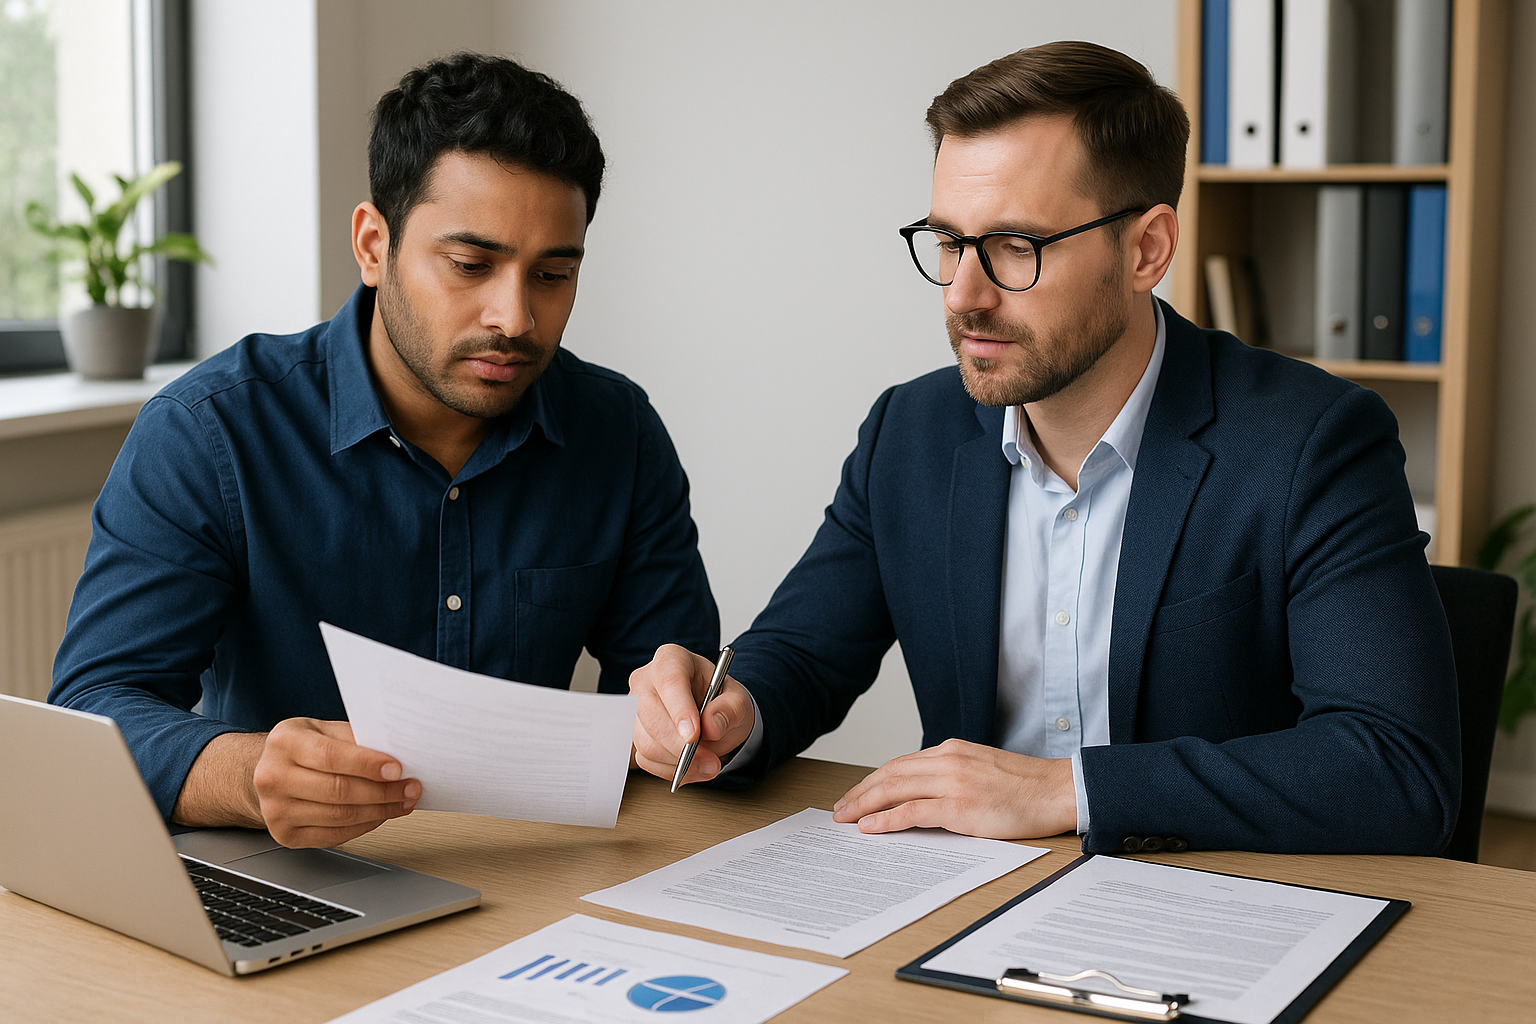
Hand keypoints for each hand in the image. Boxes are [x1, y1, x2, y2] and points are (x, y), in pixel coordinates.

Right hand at [251, 719, 419, 847]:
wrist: (272, 771)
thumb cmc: (305, 748)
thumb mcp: (325, 730)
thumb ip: (355, 739)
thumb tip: (398, 754)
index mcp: (284, 743)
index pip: (331, 756)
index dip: (368, 765)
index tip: (398, 770)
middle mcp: (273, 777)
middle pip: (338, 790)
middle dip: (382, 791)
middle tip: (410, 788)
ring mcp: (276, 810)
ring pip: (340, 815)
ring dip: (380, 811)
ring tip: (402, 802)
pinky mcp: (286, 835)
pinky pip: (334, 835)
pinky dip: (365, 826)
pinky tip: (380, 814)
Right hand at [629, 644, 754, 786]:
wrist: (714, 718)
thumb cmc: (722, 701)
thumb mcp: (738, 702)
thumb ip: (729, 710)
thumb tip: (711, 726)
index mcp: (672, 659)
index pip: (670, 681)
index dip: (680, 710)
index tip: (694, 736)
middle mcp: (647, 681)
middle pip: (651, 714)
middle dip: (680, 745)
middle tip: (711, 761)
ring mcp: (636, 709)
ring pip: (647, 742)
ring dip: (679, 762)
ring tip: (709, 765)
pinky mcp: (635, 735)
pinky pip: (647, 759)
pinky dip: (672, 770)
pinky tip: (692, 766)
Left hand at [831, 738, 1076, 838]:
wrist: (1057, 790)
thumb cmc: (1024, 786)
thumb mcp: (980, 768)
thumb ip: (951, 774)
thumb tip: (922, 792)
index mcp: (951, 750)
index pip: (900, 764)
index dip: (872, 780)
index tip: (855, 794)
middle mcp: (947, 760)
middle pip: (890, 774)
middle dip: (860, 792)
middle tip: (840, 809)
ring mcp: (953, 782)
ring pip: (895, 789)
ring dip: (865, 804)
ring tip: (846, 818)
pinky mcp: (960, 805)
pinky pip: (913, 811)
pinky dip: (887, 819)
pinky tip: (871, 827)